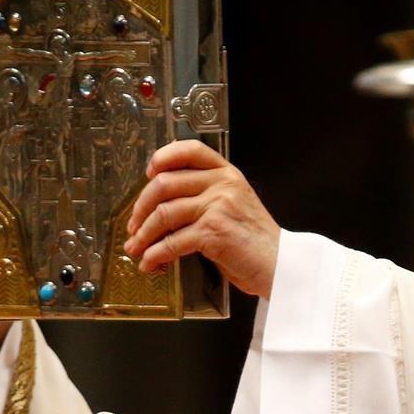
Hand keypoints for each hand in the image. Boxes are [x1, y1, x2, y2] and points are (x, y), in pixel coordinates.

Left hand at [123, 140, 279, 298]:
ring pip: (163, 214)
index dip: (163, 158)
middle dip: (140, 207)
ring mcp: (218, 206)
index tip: (148, 174)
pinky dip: (155, 254)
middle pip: (165, 184)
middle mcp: (222, 184)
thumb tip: (162, 205)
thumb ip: (207, 195)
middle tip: (133, 224)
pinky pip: (172, 241)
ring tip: (137, 247)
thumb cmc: (255, 240)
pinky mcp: (213, 231)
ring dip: (143, 235)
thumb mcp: (235, 204)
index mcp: (227, 173)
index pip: (189, 150)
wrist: (280, 264)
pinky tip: (151, 262)